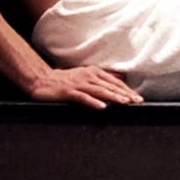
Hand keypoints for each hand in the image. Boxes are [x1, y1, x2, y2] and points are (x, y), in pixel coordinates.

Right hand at [20, 61, 142, 107]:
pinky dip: (93, 102)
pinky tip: (102, 107)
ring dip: (113, 96)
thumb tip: (121, 78)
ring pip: (99, 91)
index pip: (114, 82)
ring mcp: (78, 84)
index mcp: (93, 72)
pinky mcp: (69, 92)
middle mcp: (88, 76)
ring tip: (125, 102)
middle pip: (110, 86)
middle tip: (137, 101)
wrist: (41, 80)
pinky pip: (83, 97)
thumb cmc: (63, 80)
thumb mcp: (85, 75)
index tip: (138, 97)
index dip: (127, 89)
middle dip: (125, 94)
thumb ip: (103, 78)